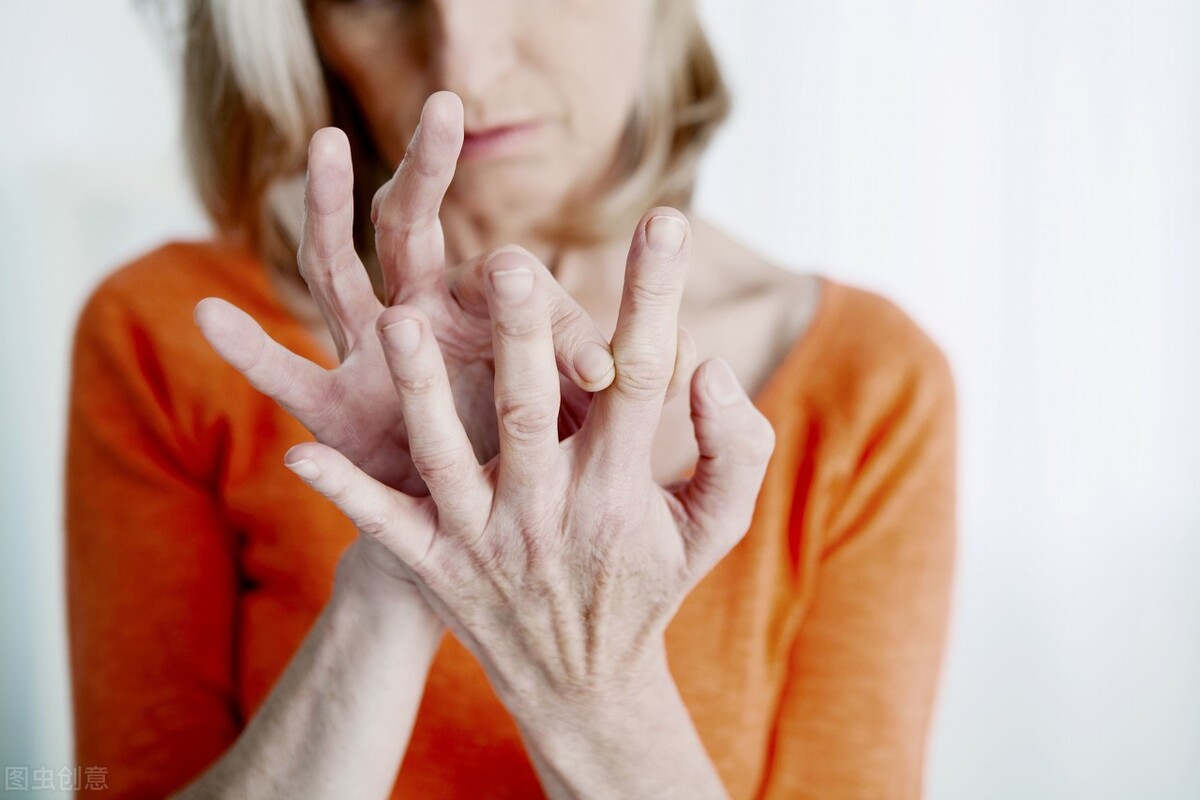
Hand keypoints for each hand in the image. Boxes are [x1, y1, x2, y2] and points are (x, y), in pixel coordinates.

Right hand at [195, 94, 613, 497]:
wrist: (479, 526)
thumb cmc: (534, 460)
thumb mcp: (572, 419)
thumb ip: (593, 381)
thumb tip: (639, 363)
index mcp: (485, 313)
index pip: (511, 277)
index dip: (551, 317)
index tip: (597, 373)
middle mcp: (421, 316)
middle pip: (416, 228)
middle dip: (430, 170)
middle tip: (446, 105)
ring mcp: (368, 354)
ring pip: (338, 270)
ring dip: (326, 208)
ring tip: (321, 142)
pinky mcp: (333, 409)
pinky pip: (284, 374)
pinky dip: (247, 349)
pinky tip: (207, 313)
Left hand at [281, 209, 775, 714]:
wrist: (584, 683)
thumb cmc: (651, 580)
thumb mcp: (716, 525)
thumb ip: (734, 446)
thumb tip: (708, 368)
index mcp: (621, 485)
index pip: (642, 379)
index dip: (654, 299)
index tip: (663, 220)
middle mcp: (551, 510)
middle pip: (533, 411)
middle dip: (520, 337)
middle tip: (506, 264)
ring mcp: (487, 540)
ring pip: (448, 458)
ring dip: (420, 394)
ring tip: (396, 324)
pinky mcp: (437, 566)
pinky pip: (386, 529)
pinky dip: (346, 494)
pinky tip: (300, 451)